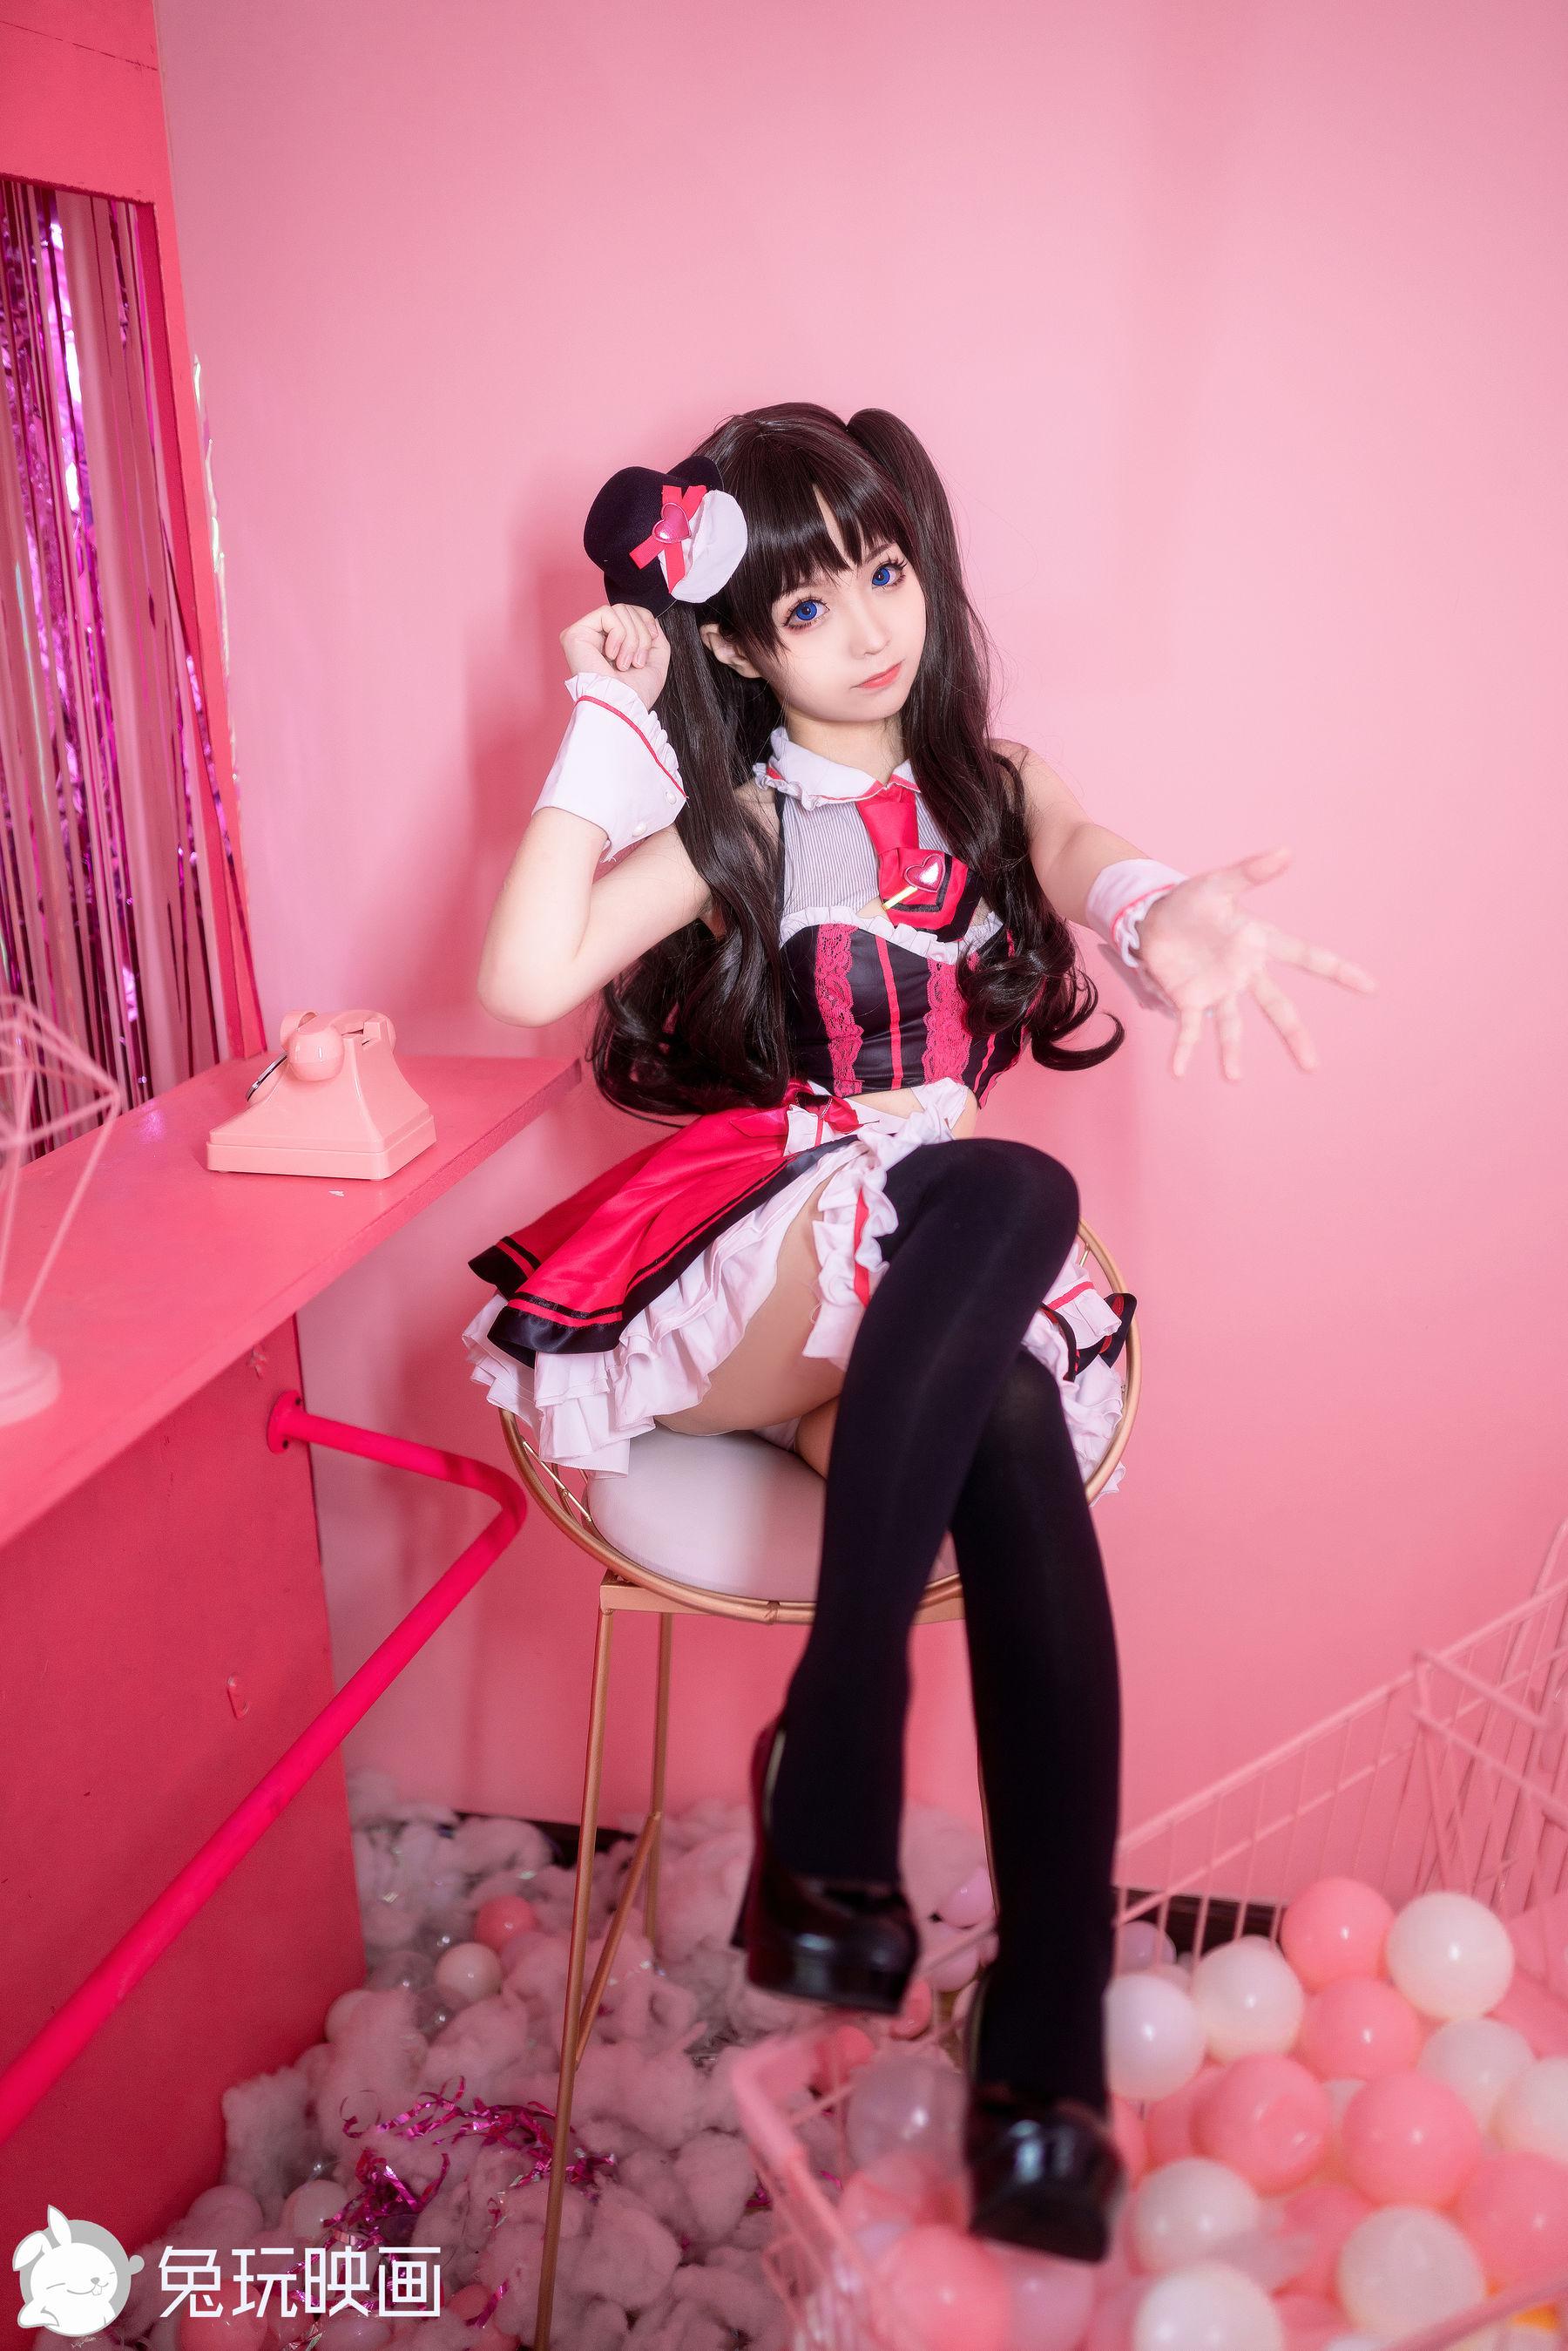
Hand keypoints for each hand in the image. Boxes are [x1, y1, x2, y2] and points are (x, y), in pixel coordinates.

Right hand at [560, 602, 670, 709]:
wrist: (623, 706)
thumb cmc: (635, 693)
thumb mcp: (656, 660)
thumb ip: (654, 636)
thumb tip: (649, 620)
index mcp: (612, 642)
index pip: (631, 612)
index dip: (646, 621)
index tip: (653, 640)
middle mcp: (597, 636)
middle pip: (628, 609)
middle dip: (641, 635)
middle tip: (636, 662)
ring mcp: (585, 633)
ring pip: (620, 609)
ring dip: (632, 639)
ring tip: (624, 663)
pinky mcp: (575, 633)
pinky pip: (606, 613)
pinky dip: (618, 635)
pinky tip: (611, 655)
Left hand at [1135, 846, 1375, 1080]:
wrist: (1152, 916)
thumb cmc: (1192, 900)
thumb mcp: (1220, 883)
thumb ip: (1251, 871)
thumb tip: (1287, 851)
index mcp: (1259, 944)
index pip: (1306, 956)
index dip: (1337, 970)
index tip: (1371, 987)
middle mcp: (1244, 974)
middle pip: (1277, 1007)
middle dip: (1294, 1035)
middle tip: (1312, 1067)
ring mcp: (1217, 991)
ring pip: (1231, 1026)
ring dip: (1231, 1052)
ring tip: (1233, 1078)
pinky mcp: (1187, 1000)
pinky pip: (1188, 1029)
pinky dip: (1184, 1050)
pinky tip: (1177, 1072)